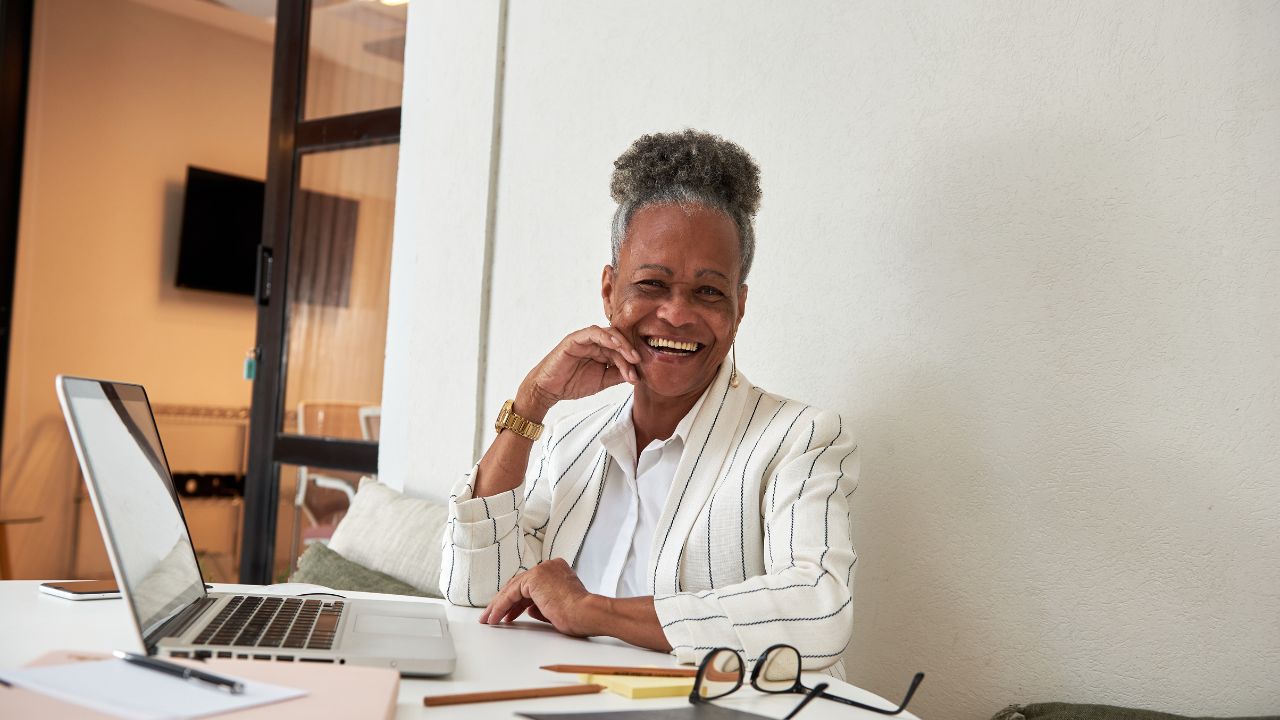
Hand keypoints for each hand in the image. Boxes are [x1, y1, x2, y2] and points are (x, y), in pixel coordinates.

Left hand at [479, 559, 597, 636]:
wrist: (586, 614)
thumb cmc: (579, 616)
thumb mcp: (556, 610)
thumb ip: (541, 606)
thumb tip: (529, 610)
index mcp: (557, 570)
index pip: (530, 586)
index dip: (517, 602)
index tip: (508, 615)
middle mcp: (549, 566)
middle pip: (519, 585)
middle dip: (504, 603)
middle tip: (492, 616)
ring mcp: (541, 570)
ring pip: (512, 589)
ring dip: (498, 606)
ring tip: (489, 620)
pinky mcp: (534, 578)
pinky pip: (511, 594)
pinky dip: (501, 606)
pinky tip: (494, 618)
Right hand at [518, 325, 641, 417]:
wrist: (549, 390)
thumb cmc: (572, 384)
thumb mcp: (602, 381)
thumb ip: (618, 375)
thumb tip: (638, 375)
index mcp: (603, 351)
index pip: (623, 351)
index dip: (632, 360)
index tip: (640, 374)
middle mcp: (596, 342)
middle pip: (619, 341)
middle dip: (630, 351)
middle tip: (639, 362)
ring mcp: (585, 339)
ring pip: (609, 335)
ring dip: (622, 344)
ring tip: (631, 356)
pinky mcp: (575, 339)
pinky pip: (593, 333)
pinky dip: (606, 337)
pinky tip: (615, 345)